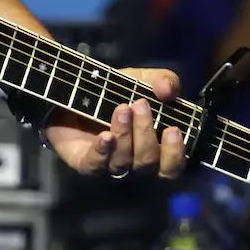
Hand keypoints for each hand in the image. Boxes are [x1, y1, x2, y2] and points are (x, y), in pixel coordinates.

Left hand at [45, 68, 187, 180]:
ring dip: (124, 135)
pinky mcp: (85, 164)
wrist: (74, 94)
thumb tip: (168, 90)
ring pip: (122, 162)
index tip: (173, 130)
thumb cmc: (115, 94)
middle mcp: (134, 166)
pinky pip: (95, 165)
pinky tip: (105, 135)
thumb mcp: (141, 81)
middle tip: (140, 105)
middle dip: (146, 133)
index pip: (171, 168)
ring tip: (121, 109)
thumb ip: (162, 81)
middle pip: (147, 163)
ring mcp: (109, 167)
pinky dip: (102, 151)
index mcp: (154, 153)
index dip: (175, 154)